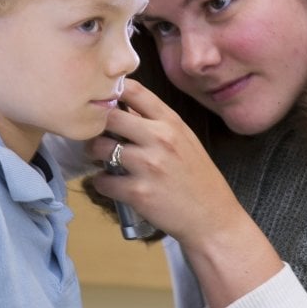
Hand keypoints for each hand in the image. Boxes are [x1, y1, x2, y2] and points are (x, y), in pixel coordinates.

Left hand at [88, 79, 284, 307]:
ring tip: (99, 159)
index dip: (112, 89)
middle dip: (96, 125)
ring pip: (100, 148)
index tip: (103, 97)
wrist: (212, 218)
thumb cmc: (197, 178)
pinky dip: (100, 183)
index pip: (135, 91)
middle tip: (94, 135)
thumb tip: (128, 107)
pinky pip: (103, 181)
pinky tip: (108, 184)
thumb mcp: (185, 140)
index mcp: (171, 122)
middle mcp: (159, 139)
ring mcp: (148, 166)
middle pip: (110, 116)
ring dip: (94, 153)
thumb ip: (159, 122)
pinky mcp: (138, 192)